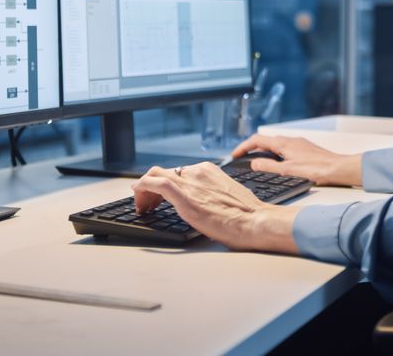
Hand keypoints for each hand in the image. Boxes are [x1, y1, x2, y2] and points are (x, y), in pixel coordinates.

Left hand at [131, 163, 298, 253]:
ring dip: (144, 189)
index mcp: (208, 170)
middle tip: (148, 203)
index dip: (164, 183)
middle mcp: (197, 172)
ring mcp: (190, 182)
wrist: (255, 221)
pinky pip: (155, 183)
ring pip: (156, 175)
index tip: (161, 197)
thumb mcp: (227, 196)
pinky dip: (142, 187)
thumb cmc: (247, 215)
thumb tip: (204, 203)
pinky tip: (137, 195)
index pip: (178, 172)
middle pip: (164, 172)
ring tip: (143, 206)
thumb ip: (212, 193)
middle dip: (151, 186)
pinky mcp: (184, 196)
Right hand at [229, 135, 361, 186]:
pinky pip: (285, 149)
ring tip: (257, 163)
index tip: (234, 155)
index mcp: (283, 143)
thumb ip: (268, 166)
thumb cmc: (316, 169)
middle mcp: (290, 140)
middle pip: (265, 141)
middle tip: (242, 159)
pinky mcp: (305, 150)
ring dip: (264, 152)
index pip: (257, 140)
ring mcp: (299, 144)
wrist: (338, 169)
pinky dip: (275, 155)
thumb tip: (253, 163)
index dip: (243, 147)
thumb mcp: (287, 171)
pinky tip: (278, 165)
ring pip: (276, 145)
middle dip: (252, 149)